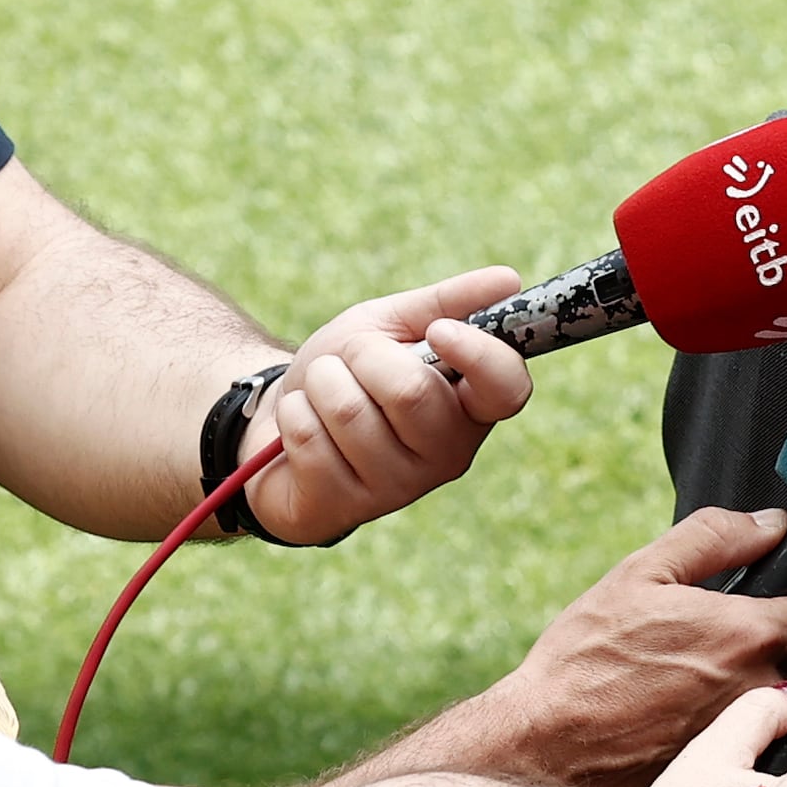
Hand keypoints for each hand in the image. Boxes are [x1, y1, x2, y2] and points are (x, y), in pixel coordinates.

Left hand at [239, 268, 539, 546]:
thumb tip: (508, 279)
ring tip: (323, 391)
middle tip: (352, 362)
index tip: (439, 330)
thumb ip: (444, 304)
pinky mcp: (347, 507)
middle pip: (410, 391)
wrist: (277, 423)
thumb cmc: (347, 373)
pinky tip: (303, 423)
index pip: (508, 388)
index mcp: (470, 406)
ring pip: (351, 411)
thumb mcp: (390, 327)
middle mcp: (447, 452)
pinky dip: (295, 412)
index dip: (479, 356)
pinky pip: (310, 437)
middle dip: (363, 357)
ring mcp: (399, 486)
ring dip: (322, 383)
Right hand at [368, 511, 786, 786]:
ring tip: (712, 679)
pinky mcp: (734, 773)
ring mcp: (754, 738)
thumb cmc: (584, 662)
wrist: (545, 746)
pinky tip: (699, 718)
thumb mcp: (641, 575)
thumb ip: (714, 538)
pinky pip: (763, 740)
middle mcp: (765, 689)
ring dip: (772, 685)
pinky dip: (747, 727)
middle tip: (743, 637)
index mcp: (751, 633)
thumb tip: (772, 524)